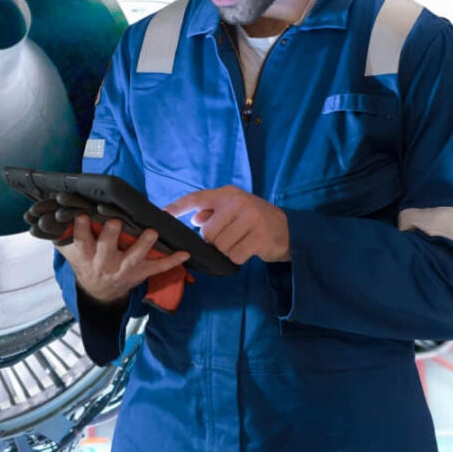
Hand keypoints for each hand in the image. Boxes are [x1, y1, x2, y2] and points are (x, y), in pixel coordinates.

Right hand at [55, 214, 190, 305]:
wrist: (99, 293)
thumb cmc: (84, 262)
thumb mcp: (68, 251)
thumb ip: (59, 233)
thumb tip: (45, 212)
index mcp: (86, 255)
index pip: (81, 240)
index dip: (81, 229)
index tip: (82, 215)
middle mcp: (104, 262)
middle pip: (106, 248)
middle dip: (110, 235)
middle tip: (114, 221)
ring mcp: (124, 269)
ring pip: (134, 257)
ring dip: (143, 245)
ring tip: (151, 232)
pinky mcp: (140, 273)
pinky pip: (158, 268)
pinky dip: (173, 261)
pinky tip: (185, 253)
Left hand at [165, 186, 289, 264]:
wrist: (290, 229)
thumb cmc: (256, 220)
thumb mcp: (235, 210)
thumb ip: (213, 212)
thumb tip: (196, 219)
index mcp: (228, 193)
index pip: (196, 198)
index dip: (177, 207)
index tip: (162, 214)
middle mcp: (238, 202)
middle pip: (208, 232)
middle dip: (214, 241)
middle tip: (230, 238)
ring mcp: (250, 218)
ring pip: (220, 245)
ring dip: (227, 250)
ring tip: (241, 243)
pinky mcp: (260, 237)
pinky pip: (235, 255)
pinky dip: (238, 258)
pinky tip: (248, 250)